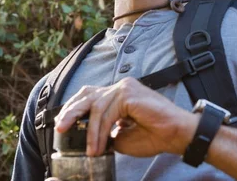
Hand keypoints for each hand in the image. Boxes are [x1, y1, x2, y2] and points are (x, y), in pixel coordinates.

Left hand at [55, 77, 197, 157]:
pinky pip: (107, 113)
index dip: (74, 107)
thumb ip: (106, 134)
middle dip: (71, 111)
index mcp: (120, 93)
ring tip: (90, 150)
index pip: (90, 95)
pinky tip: (98, 146)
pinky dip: (100, 131)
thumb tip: (89, 140)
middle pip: (88, 95)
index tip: (63, 123)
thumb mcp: (122, 137)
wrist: (176, 135)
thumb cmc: (155, 136)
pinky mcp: (128, 94)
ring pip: (96, 108)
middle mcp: (121, 86)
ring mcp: (125, 88)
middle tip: (60, 128)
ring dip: (90, 132)